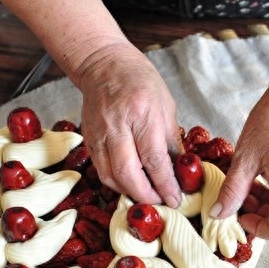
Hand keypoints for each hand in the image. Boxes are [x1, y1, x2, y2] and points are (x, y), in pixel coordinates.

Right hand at [75, 41, 181, 206]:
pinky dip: (115, 183)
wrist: (104, 65)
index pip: (154, 159)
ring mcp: (99, 133)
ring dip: (129, 192)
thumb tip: (180, 172)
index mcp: (142, 114)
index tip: (175, 198)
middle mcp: (117, 125)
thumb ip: (171, 141)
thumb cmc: (140, 82)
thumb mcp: (166, 107)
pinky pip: (100, 169)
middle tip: (161, 202)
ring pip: (110, 175)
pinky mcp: (88, 138)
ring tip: (147, 196)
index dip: (165, 184)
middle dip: (146, 195)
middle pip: (128, 173)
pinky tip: (129, 185)